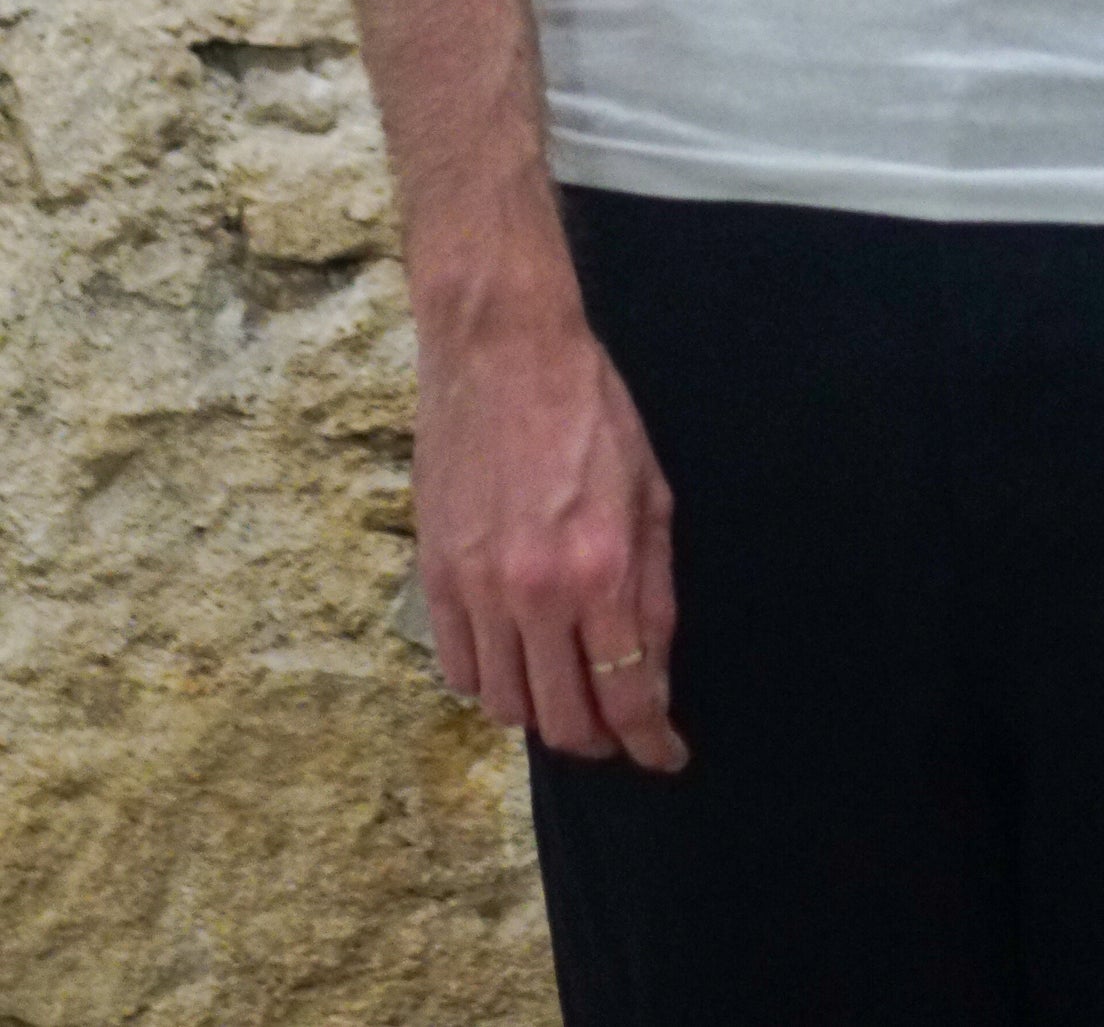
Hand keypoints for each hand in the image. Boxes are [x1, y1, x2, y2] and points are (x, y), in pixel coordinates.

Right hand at [413, 301, 687, 773]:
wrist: (502, 350)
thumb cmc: (589, 410)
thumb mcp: (651, 492)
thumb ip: (653, 592)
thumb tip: (652, 676)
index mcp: (600, 569)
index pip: (626, 697)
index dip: (651, 743)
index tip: (665, 756)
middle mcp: (535, 593)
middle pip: (563, 721)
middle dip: (601, 739)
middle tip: (620, 727)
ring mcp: (476, 589)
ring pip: (507, 707)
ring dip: (544, 714)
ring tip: (568, 690)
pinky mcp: (433, 577)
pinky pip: (459, 670)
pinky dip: (491, 684)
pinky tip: (516, 662)